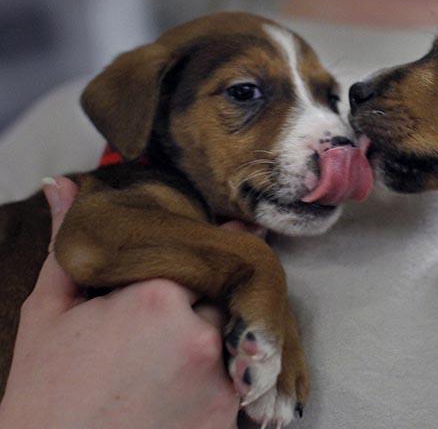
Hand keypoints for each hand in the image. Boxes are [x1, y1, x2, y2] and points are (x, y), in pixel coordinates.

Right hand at [0, 177, 238, 428]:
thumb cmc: (46, 395)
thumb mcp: (50, 313)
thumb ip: (69, 243)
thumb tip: (62, 185)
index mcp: (158, 296)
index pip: (198, 253)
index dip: (188, 258)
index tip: (184, 263)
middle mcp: (202, 334)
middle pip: (221, 292)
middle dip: (201, 297)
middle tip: (160, 322)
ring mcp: (222, 379)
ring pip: (233, 332)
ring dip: (212, 333)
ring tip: (163, 357)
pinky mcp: (229, 416)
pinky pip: (239, 375)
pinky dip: (218, 372)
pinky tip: (176, 384)